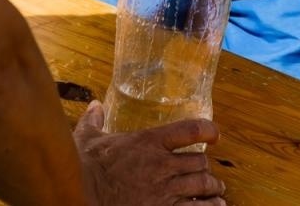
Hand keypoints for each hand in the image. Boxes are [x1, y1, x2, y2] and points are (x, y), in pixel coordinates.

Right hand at [74, 101, 224, 205]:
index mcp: (149, 142)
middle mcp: (162, 165)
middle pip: (200, 162)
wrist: (82, 193)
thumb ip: (94, 121)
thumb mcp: (88, 139)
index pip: (191, 129)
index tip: (214, 135)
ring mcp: (165, 190)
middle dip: (205, 169)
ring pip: (202, 186)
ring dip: (212, 189)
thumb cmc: (85, 167)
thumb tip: (94, 105)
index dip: (208, 130)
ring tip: (216, 192)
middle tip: (208, 174)